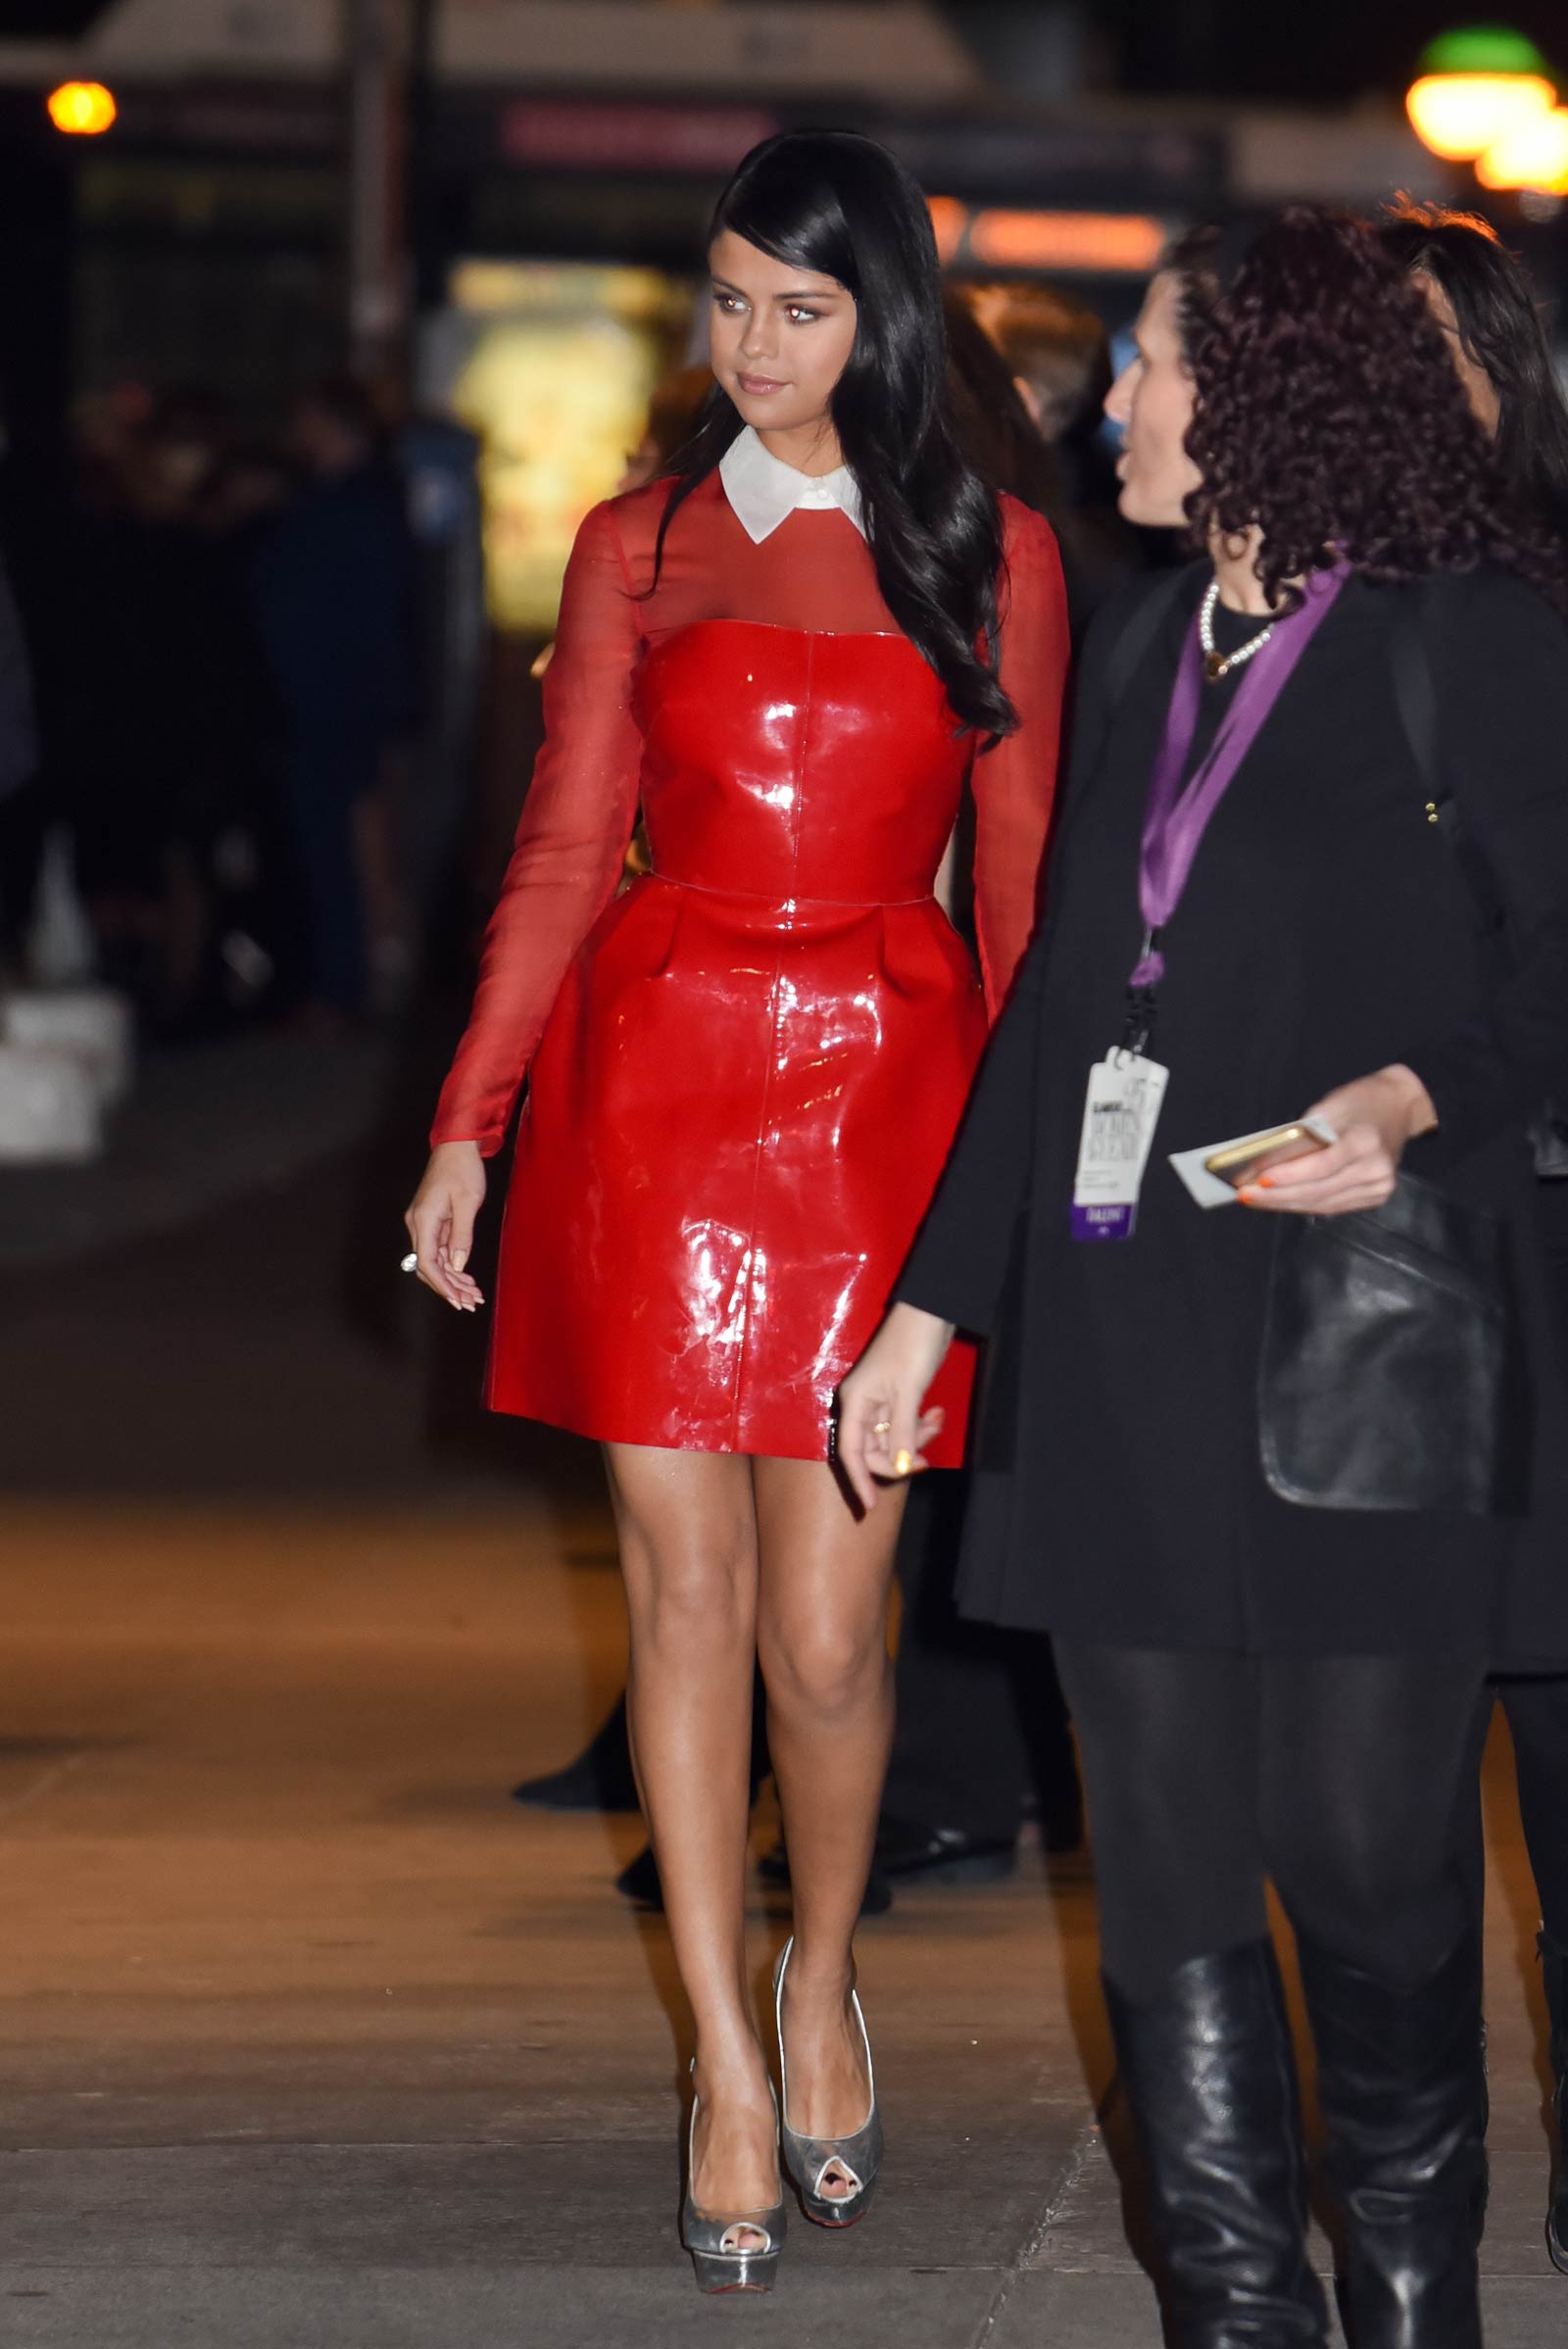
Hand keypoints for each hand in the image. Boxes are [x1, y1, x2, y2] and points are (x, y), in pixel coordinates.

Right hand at [405, 1140, 487, 1309]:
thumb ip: (461, 1236)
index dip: (441, 1285)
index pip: (426, 1263)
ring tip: (473, 1295)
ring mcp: (423, 1222)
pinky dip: (452, 1265)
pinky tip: (466, 1277)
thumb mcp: (468, 1203)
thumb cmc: (463, 1169)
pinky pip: (438, 1249)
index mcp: (423, 1220)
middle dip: (448, 1287)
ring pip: (434, 1260)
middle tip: (471, 1303)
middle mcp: (418, 1224)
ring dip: (452, 1279)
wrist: (457, 1145)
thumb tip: (456, 1265)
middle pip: (428, 1266)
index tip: (457, 1300)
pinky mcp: (432, 1220)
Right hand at [837, 1303, 955, 1511]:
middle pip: (872, 1449)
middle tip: (926, 1458)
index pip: (851, 1451)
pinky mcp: (896, 1396)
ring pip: (891, 1438)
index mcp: (855, 1402)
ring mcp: (878, 1400)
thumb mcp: (910, 1392)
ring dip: (914, 1439)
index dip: (859, 1480)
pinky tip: (935, 1415)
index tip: (870, 1506)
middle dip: (900, 1456)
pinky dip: (918, 1426)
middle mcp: (861, 1404)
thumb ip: (902, 1432)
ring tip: (936, 1421)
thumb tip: (900, 1467)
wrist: (930, 1312)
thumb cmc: (913, 1347)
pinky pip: (902, 1424)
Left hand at [1239, 1065, 1436, 1218]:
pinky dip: (1303, 1204)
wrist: (1401, 1107)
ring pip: (1322, 1203)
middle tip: (1245, 1195)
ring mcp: (1378, 1187)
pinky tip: (1278, 1201)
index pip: (1322, 1165)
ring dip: (1285, 1203)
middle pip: (1319, 1190)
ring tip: (1255, 1200)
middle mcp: (1376, 1169)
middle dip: (1277, 1195)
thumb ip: (1304, 1133)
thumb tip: (1268, 1160)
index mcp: (1366, 1141)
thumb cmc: (1361, 1101)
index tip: (1258, 1177)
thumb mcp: (1331, 1104)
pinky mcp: (1375, 1197)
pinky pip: (1332, 1206)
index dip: (1289, 1175)